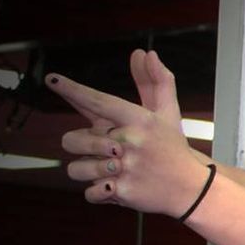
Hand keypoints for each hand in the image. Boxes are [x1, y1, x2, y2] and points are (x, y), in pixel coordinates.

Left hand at [51, 50, 211, 218]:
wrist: (192, 188)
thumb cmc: (173, 149)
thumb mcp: (168, 114)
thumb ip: (156, 81)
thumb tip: (147, 53)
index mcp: (138, 120)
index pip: (98, 101)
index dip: (73, 89)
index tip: (52, 79)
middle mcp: (129, 142)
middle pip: (73, 139)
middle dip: (79, 145)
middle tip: (102, 150)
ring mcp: (125, 168)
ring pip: (76, 168)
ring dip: (89, 171)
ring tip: (110, 170)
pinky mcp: (122, 191)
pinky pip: (90, 191)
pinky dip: (98, 192)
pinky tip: (115, 186)